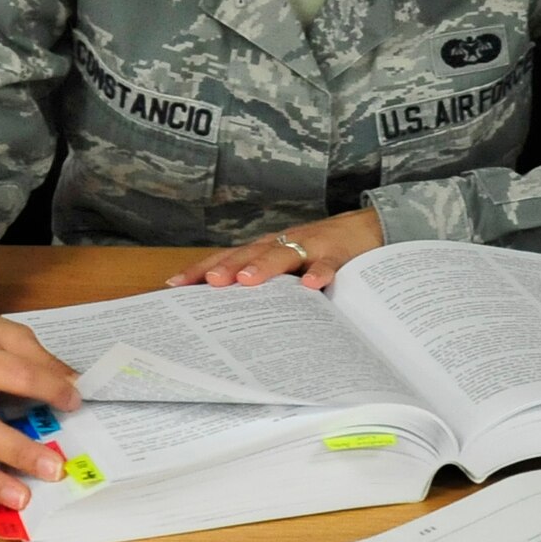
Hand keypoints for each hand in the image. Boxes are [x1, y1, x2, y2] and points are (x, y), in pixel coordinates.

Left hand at [166, 208, 385, 291]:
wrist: (365, 228)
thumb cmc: (317, 253)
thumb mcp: (287, 264)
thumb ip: (263, 283)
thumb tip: (226, 313)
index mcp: (265, 248)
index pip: (228, 258)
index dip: (202, 270)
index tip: (175, 286)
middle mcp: (282, 244)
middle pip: (249, 254)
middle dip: (228, 268)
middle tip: (209, 283)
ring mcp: (309, 247)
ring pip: (283, 255)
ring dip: (264, 266)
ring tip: (246, 280)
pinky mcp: (338, 255)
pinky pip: (327, 265)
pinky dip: (319, 273)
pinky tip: (309, 286)